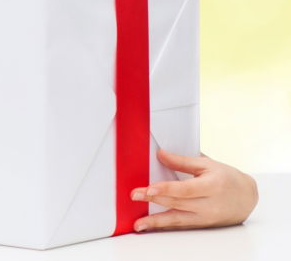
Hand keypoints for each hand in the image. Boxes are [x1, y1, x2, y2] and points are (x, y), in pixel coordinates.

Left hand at [130, 148, 258, 231]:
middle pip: (177, 203)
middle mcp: (208, 205)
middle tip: (134, 196)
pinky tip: (152, 226)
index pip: (185, 189)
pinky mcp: (202, 225)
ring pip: (178, 220)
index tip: (149, 189)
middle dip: (153, 200)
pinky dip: (166, 226)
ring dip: (156, 222)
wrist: (247, 197)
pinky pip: (182, 226)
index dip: (166, 189)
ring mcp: (205, 218)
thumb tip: (160, 155)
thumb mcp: (207, 164)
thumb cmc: (227, 178)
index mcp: (211, 186)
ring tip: (138, 224)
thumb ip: (182, 161)